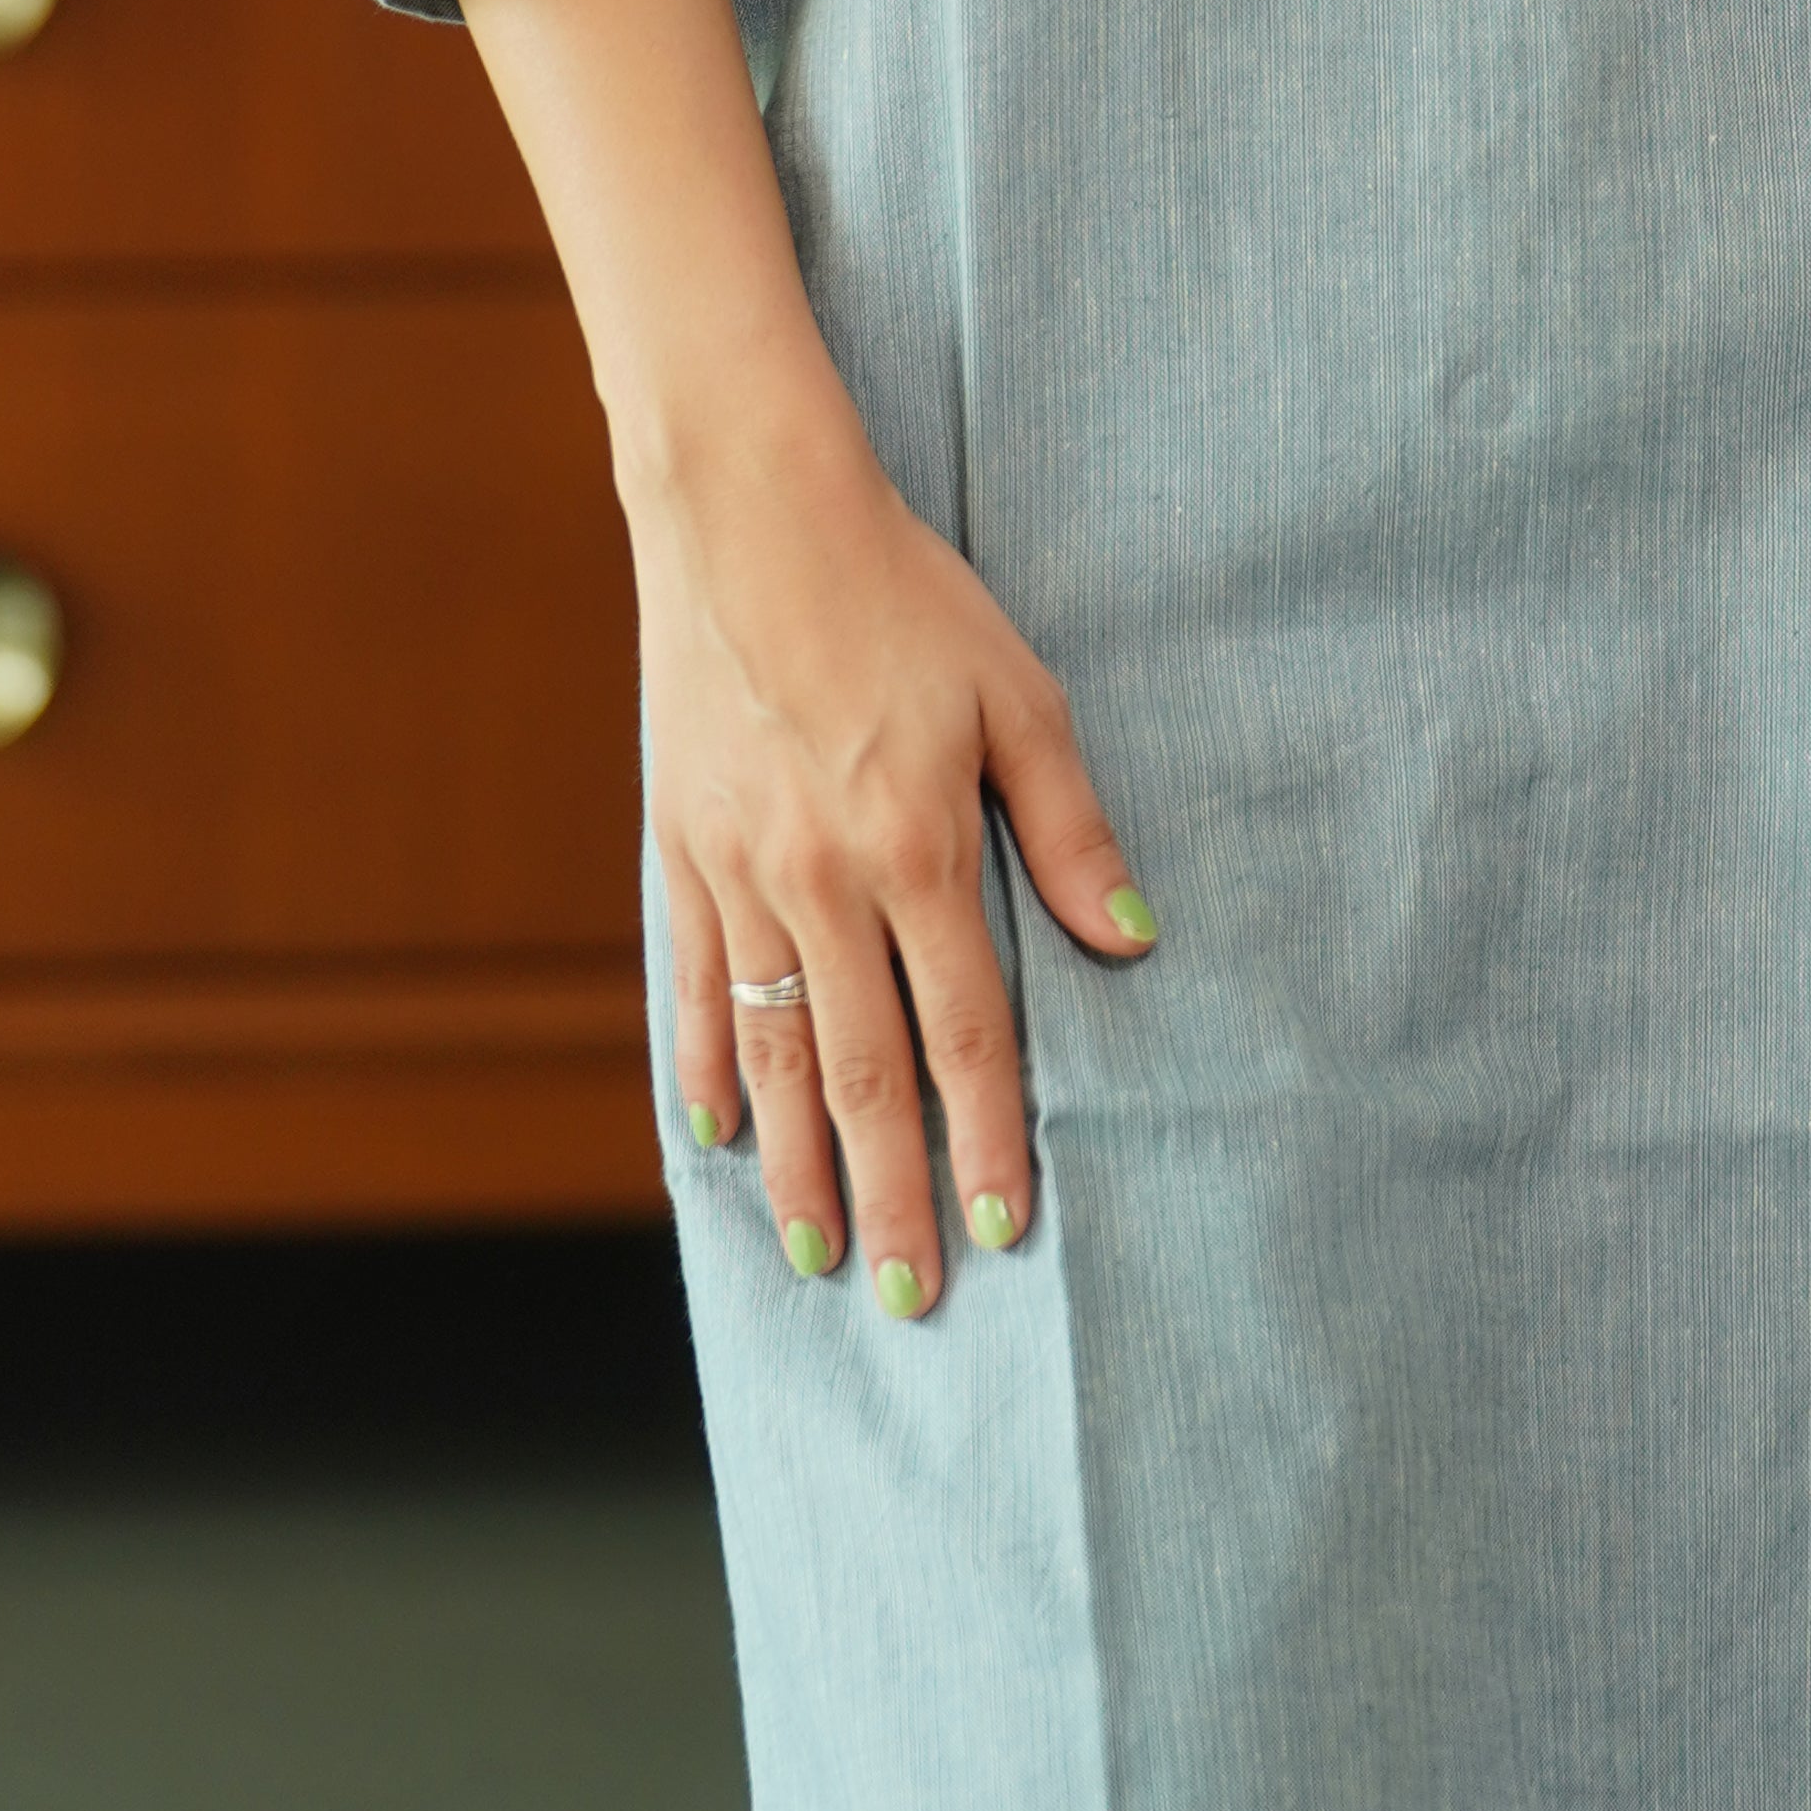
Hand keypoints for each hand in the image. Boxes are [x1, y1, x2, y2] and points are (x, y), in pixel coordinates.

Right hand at [630, 334, 1157, 1307]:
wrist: (749, 512)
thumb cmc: (903, 592)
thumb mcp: (1015, 693)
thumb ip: (1070, 829)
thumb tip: (1131, 942)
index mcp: (917, 847)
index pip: (964, 1034)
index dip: (989, 1141)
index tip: (1007, 1229)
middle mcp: (822, 881)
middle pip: (865, 1076)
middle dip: (892, 1196)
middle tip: (910, 1297)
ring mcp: (739, 871)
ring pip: (773, 1055)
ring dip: (796, 1165)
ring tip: (816, 1256)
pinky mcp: (679, 847)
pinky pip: (697, 986)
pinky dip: (707, 1069)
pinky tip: (720, 1137)